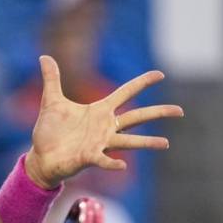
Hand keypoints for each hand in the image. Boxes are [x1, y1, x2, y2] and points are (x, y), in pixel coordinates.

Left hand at [24, 56, 183, 188]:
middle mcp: (104, 127)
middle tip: (180, 111)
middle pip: (136, 117)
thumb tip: (44, 56)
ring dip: (147, 142)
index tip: (160, 74)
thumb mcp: (51, 101)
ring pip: (129, 142)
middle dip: (158, 112)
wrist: (41, 157)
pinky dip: (112, 163)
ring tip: (166, 143)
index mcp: (99, 111)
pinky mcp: (89, 158)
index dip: (141, 83)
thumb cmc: (50, 131)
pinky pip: (104, 161)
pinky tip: (123, 166)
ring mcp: (99, 144)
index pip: (125, 93)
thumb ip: (52, 79)